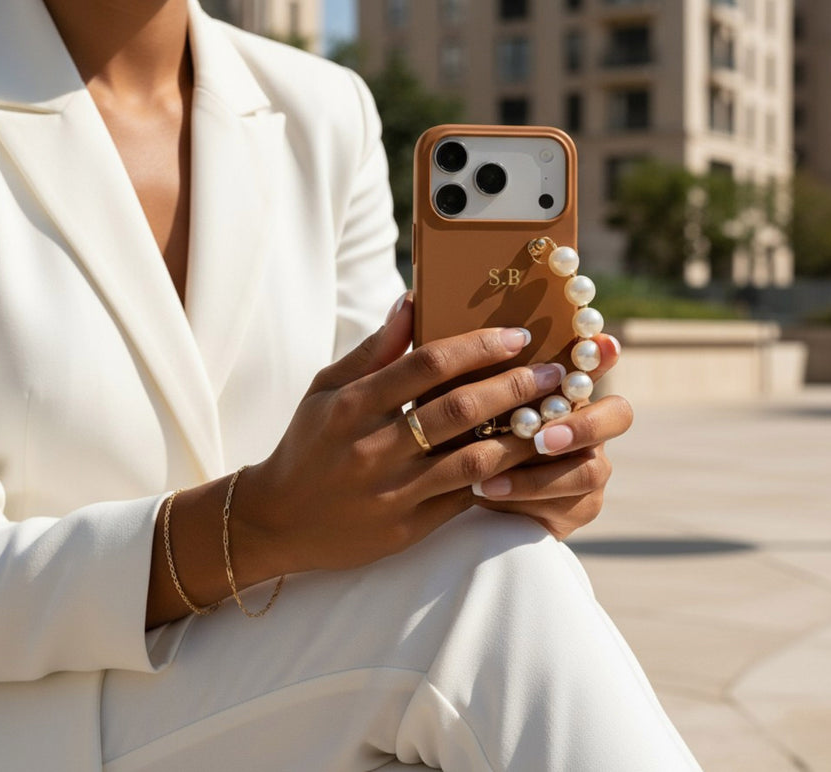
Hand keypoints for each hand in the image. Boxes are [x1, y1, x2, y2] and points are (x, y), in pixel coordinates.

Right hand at [227, 295, 585, 585]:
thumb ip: (372, 350)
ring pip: (472, 460)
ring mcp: (391, 492)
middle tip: (553, 373)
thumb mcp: (326, 389)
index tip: (516, 336)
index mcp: (352, 406)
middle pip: (457, 409)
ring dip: (520, 436)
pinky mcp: (407, 528)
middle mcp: (372, 448)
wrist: (277, 521)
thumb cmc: (308, 443)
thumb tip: (412, 301)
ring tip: (553, 416)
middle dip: (513, 387)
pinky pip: (466, 499)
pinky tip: (526, 459)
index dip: (477, 347)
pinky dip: (500, 477)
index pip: (426, 365)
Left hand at [472, 334, 632, 539]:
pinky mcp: (581, 506)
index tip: (603, 345)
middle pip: (618, 415)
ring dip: (538, 472)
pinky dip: (521, 495)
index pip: (596, 365)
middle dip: (582, 425)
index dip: (602, 355)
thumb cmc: (461, 431)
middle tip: (540, 438)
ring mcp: (589, 467)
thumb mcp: (464, 401)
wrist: (459, 493)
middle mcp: (588, 425)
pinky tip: (484, 491)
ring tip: (488, 475)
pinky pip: (564, 503)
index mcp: (564, 390)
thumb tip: (452, 318)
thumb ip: (475, 374)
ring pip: (592, 469)